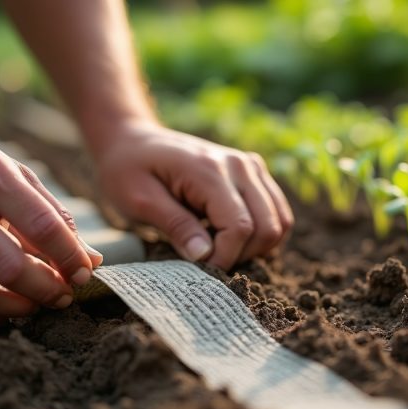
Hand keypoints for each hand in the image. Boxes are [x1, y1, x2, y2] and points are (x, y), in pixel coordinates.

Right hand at [0, 119, 101, 324]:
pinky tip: (5, 309)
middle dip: (50, 289)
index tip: (85, 271)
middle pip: (13, 268)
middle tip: (65, 294)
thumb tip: (89, 257)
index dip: (71, 257)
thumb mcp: (8, 167)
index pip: (42, 227)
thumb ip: (51, 211)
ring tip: (39, 303)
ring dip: (21, 308)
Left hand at [95, 120, 293, 269]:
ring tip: (219, 248)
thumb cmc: (128, 171)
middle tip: (208, 261)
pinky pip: (277, 212)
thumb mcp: (139, 201)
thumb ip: (176, 227)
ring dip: (255, 247)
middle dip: (242, 255)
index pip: (240, 227)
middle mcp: (240, 165)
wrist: (132, 140)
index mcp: (210, 170)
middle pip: (268, 227)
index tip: (199, 268)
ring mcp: (251, 166)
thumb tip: (205, 257)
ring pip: (279, 223)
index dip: (224, 257)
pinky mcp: (255, 172)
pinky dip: (260, 233)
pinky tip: (227, 234)